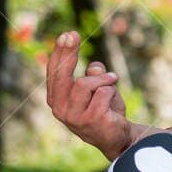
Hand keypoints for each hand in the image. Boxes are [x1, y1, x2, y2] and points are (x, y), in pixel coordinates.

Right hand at [45, 31, 131, 157]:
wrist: (116, 138)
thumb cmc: (103, 109)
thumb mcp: (97, 88)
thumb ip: (92, 76)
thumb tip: (95, 67)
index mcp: (56, 99)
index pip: (54, 72)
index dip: (60, 52)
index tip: (67, 34)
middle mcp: (60, 108)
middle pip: (62, 74)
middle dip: (68, 52)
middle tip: (74, 33)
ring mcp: (74, 116)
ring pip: (85, 83)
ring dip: (103, 79)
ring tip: (112, 80)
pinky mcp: (90, 120)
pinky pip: (103, 93)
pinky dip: (112, 92)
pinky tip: (114, 103)